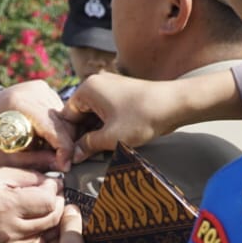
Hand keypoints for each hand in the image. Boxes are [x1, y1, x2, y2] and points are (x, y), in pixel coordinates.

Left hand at [0, 82, 75, 171]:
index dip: (65, 151)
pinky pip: (60, 110)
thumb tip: (64, 165)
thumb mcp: (8, 158)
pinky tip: (42, 134)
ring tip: (44, 147)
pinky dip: (57, 125)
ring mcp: (39, 87)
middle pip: (65, 122)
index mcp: (21, 105)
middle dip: (65, 144)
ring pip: (66, 117)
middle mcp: (33, 91)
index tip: (65, 166)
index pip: (56, 129)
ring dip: (62, 135)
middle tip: (54, 160)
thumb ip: (36, 161)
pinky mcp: (42, 87)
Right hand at [0, 166, 62, 242]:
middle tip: (48, 194)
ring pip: (45, 232)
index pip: (49, 199)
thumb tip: (49, 180)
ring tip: (37, 207)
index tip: (48, 183)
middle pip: (52, 218)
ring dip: (48, 219)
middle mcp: (11, 229)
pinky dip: (36, 233)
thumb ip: (23, 176)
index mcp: (6, 205)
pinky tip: (26, 222)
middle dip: (56, 203)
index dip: (53, 189)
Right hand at [60, 73, 177, 161]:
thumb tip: (74, 156)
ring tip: (97, 152)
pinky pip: (106, 112)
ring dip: (94, 133)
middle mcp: (96, 84)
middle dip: (81, 136)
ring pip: (93, 115)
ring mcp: (110, 88)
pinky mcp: (122, 94)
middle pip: (79, 115)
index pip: (67, 116)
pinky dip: (105, 126)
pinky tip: (109, 142)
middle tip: (83, 158)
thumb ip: (88, 146)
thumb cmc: (142, 117)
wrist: (175, 104)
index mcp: (87, 89)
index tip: (70, 156)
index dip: (68, 138)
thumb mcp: (110, 137)